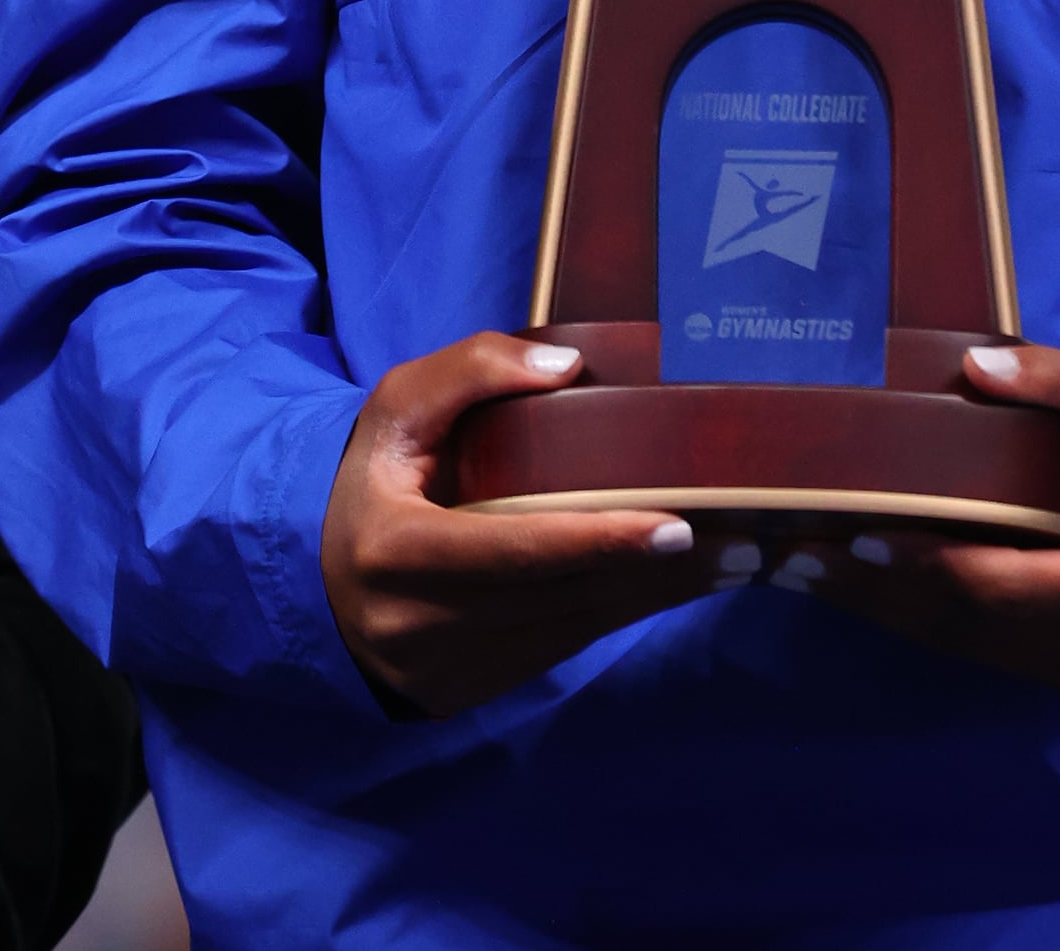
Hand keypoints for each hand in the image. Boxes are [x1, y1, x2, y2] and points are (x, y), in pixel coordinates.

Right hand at [320, 333, 713, 714]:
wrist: (314, 584)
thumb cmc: (370, 480)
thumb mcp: (397, 409)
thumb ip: (470, 373)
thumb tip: (567, 370)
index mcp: (397, 554)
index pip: (512, 550)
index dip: (597, 541)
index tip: (676, 527)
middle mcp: (422, 627)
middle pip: (562, 595)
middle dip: (657, 570)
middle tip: (745, 538)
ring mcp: (450, 670)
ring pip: (574, 628)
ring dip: (657, 594)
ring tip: (738, 557)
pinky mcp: (474, 688)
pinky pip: (563, 646)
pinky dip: (622, 610)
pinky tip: (677, 580)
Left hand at [810, 342, 1059, 695]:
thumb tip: (974, 367)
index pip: (1003, 587)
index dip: (924, 566)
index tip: (856, 535)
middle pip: (970, 627)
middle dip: (878, 594)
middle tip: (794, 556)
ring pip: (968, 646)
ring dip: (884, 610)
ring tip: (805, 569)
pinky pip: (982, 648)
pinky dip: (918, 615)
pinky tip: (864, 585)